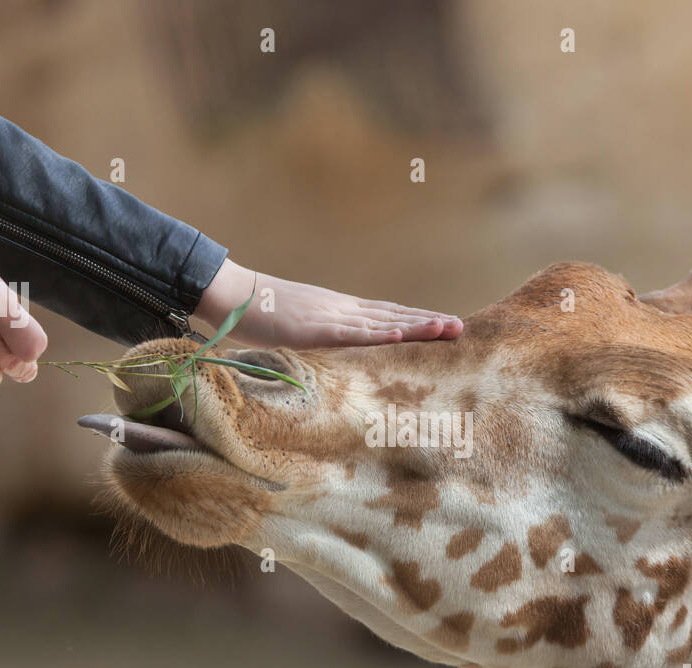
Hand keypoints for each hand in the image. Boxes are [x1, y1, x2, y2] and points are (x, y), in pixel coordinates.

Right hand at [194, 258, 461, 347]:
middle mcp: (342, 309)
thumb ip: (318, 336)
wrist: (229, 293)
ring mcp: (330, 316)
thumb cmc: (257, 313)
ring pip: (382, 322)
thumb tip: (331, 351)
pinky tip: (401, 334)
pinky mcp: (314, 328)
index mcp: (338, 310)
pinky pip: (351, 333)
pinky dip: (377, 334)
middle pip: (394, 315)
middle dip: (429, 322)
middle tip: (462, 328)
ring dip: (417, 325)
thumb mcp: (297, 326)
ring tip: (447, 328)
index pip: (387, 315)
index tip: (444, 324)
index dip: (417, 320)